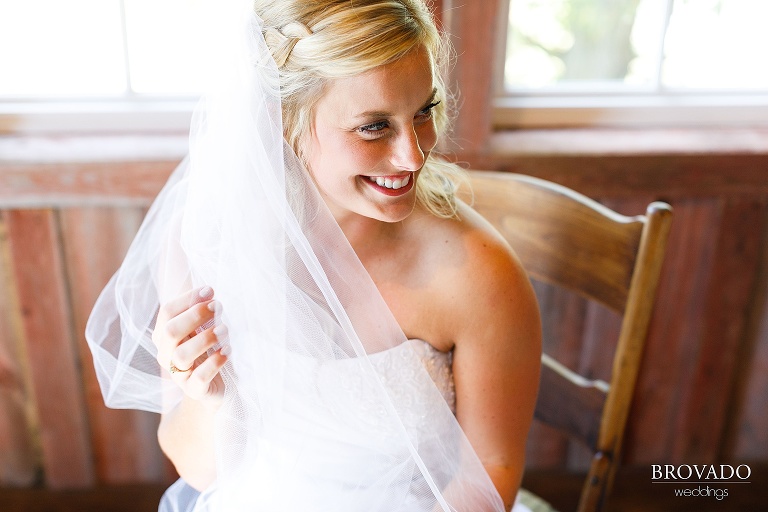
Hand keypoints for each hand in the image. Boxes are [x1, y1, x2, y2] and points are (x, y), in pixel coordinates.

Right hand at [153, 286, 229, 403]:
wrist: (213, 387)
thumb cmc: (207, 351)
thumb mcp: (200, 329)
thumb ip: (199, 313)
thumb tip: (208, 291)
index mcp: (164, 336)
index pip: (167, 312)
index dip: (188, 299)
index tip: (210, 290)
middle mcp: (166, 354)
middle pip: (170, 332)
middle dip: (195, 316)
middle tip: (217, 307)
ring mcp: (179, 374)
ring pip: (182, 355)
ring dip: (205, 339)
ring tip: (224, 330)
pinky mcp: (194, 390)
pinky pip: (199, 378)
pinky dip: (214, 363)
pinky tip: (227, 351)